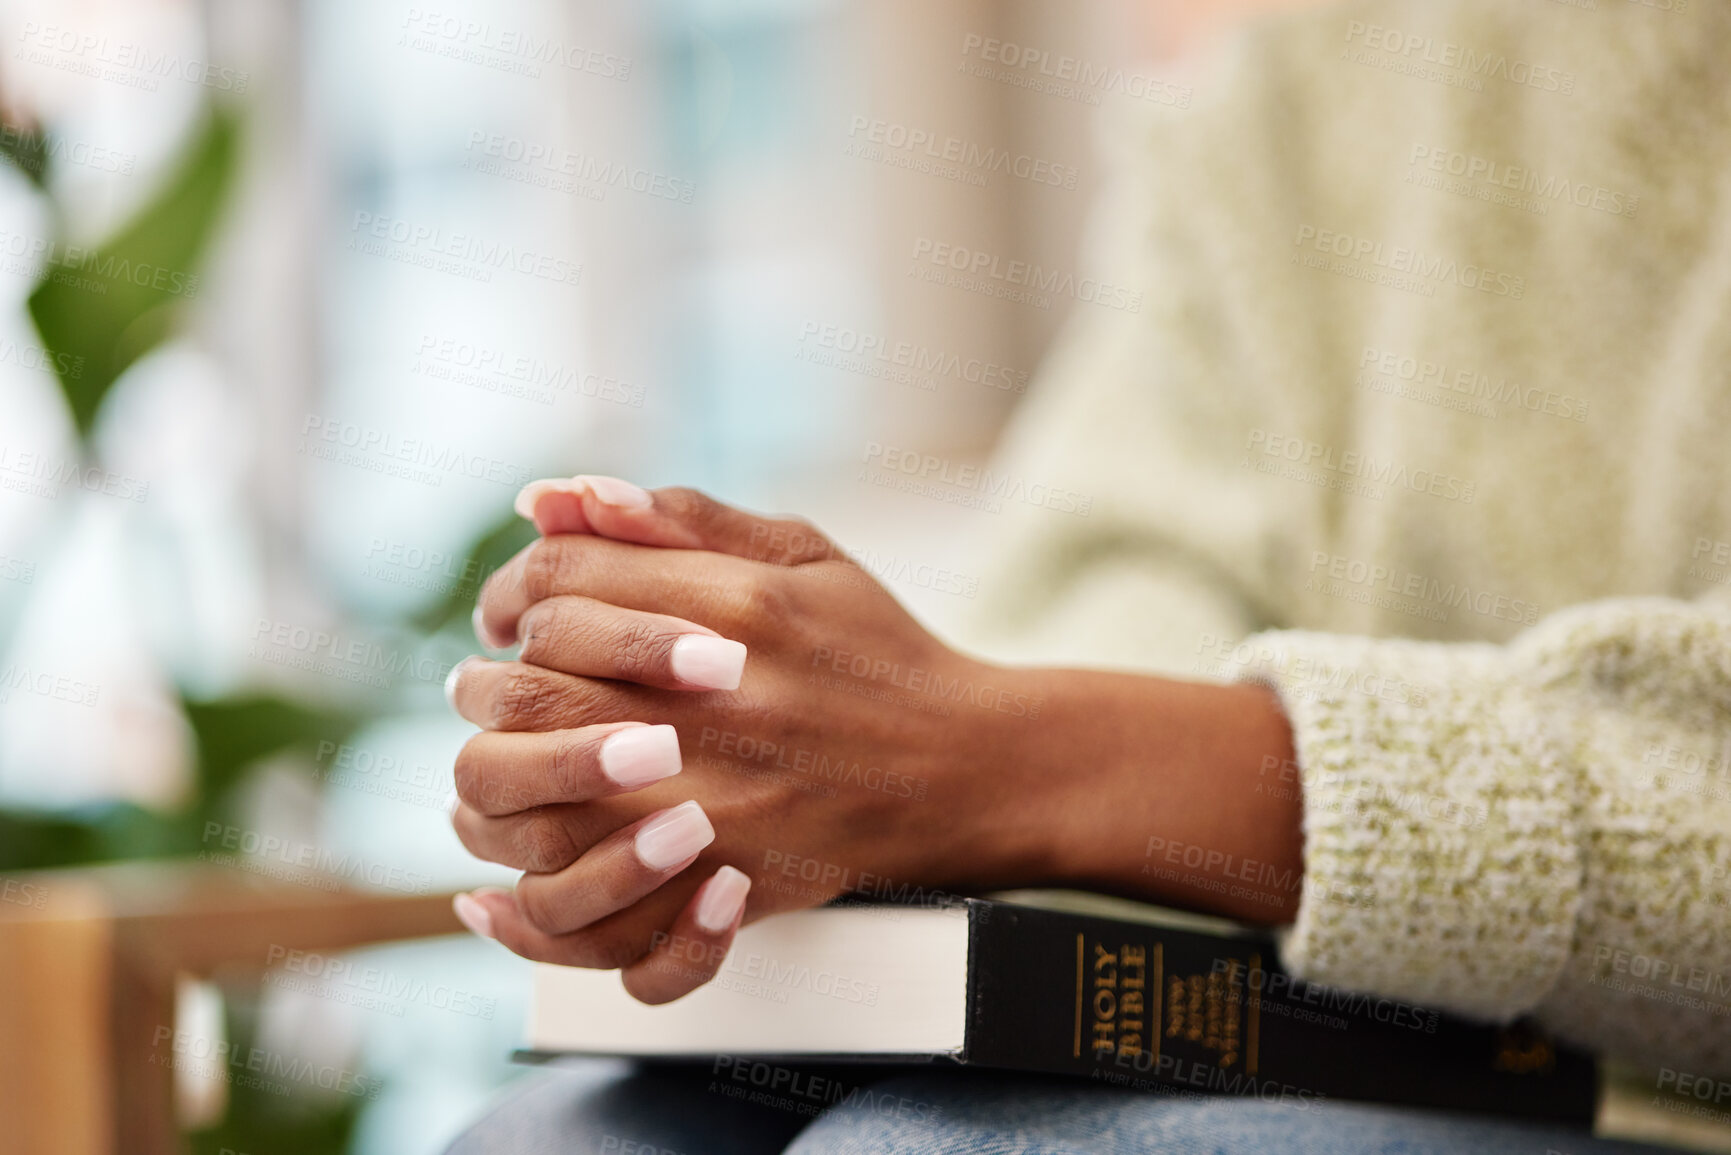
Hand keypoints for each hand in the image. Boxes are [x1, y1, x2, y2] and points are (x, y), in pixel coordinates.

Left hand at [446, 479, 1052, 1002]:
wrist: (966, 768)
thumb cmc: (875, 649)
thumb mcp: (801, 553)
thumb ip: (679, 519)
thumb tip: (557, 496)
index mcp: (740, 602)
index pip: (561, 577)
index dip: (513, 587)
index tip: (513, 608)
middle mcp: (725, 697)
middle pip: (533, 685)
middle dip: (490, 680)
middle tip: (489, 681)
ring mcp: (725, 793)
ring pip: (544, 792)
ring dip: (501, 772)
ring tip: (504, 755)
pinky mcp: (729, 873)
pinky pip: (593, 889)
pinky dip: (537, 876)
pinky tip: (529, 849)